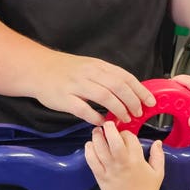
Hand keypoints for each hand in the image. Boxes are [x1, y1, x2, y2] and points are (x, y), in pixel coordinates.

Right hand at [37, 53, 155, 125]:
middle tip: (138, 113)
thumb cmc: (67, 70)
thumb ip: (107, 77)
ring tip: (125, 119)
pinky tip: (103, 123)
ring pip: (104, 97)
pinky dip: (96, 117)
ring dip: (118, 109)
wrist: (38, 69)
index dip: (140, 90)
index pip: (125, 77)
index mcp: (98, 66)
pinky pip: (83, 109)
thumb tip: (129, 92)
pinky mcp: (64, 98)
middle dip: (132, 101)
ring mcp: (76, 85)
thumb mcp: (90, 67)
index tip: (150, 101)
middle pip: (118, 87)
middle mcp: (90, 74)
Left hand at [85, 122, 163, 189]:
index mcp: (137, 160)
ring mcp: (110, 171)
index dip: (126, 133)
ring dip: (96, 137)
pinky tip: (90, 145)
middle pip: (113, 140)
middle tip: (107, 124)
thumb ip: (158, 155)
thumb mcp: (158, 172)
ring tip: (97, 132)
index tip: (124, 135)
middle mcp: (122, 163)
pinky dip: (89, 151)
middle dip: (108, 128)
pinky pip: (91, 161)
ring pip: (99, 148)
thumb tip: (158, 142)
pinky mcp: (100, 178)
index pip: (129, 138)